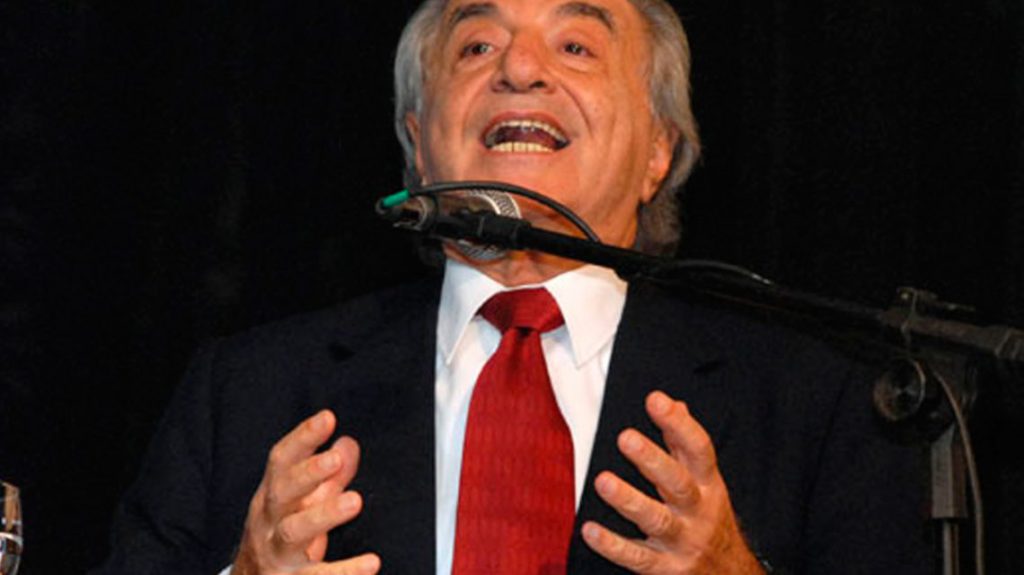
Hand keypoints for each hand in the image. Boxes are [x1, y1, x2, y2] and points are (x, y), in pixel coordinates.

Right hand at [233, 410, 379, 574]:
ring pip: (294, 532)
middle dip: (308, 473)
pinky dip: (345, 571)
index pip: (281, 461)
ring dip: (324, 515)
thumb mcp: (302, 502)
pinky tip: (371, 563)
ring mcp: (276, 552)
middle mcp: (268, 520)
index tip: (328, 417)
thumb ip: (327, 476)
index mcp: (272, 495)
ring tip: (355, 501)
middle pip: (282, 492)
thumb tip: (348, 443)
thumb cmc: (283, 534)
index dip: (303, 438)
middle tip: (335, 459)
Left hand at [582, 391, 763, 574]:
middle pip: (679, 483)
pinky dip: (613, 545)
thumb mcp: (706, 482)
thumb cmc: (709, 520)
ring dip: (629, 501)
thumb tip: (674, 403)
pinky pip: (637, 558)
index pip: (699, 450)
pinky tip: (590, 530)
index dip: (679, 424)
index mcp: (709, 485)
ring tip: (603, 481)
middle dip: (653, 460)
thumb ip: (685, 445)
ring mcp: (683, 542)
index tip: (656, 399)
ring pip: (657, 520)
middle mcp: (698, 512)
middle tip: (626, 437)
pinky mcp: (666, 569)